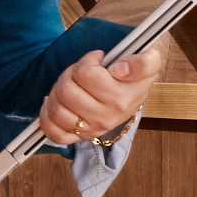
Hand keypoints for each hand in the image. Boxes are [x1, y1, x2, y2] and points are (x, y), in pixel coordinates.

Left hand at [35, 41, 159, 145]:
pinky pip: (53, 132)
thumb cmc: (134, 76)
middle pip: (67, 89)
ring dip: (58, 91)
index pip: (87, 75)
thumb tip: (119, 70)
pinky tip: (56, 101)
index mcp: (122, 98)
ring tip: (72, 84)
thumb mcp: (149, 61)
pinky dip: (47, 116)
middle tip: (83, 70)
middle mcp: (108, 117)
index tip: (100, 59)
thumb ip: (143, 63)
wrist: (131, 94)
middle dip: (71, 72)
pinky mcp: (79, 137)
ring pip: (57, 107)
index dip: (88, 63)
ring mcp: (92, 129)